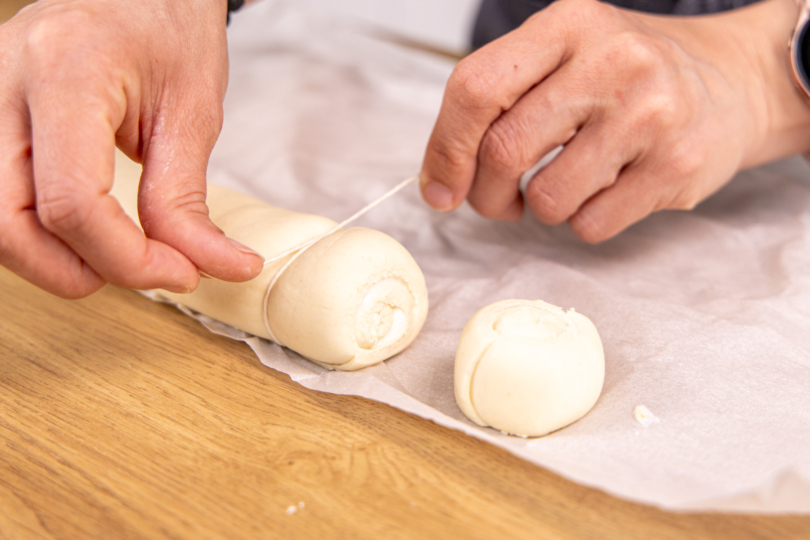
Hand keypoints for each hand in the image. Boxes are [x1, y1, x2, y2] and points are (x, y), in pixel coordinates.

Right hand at [0, 0, 263, 298]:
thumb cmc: (169, 27)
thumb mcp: (193, 111)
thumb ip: (187, 199)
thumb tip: (213, 267)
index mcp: (66, 73)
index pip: (72, 201)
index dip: (129, 258)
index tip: (182, 272)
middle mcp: (4, 83)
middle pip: (9, 221)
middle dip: (79, 271)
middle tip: (149, 271)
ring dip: (53, 260)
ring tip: (119, 254)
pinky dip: (37, 233)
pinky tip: (86, 233)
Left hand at [421, 0, 809, 241]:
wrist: (732, 80)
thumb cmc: (626, 76)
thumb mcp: (564, 55)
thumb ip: (499, 101)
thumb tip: (438, 180)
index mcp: (566, 26)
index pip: (475, 88)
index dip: (445, 148)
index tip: (440, 188)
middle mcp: (611, 61)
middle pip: (503, 151)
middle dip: (486, 194)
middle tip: (497, 201)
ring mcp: (650, 113)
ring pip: (547, 199)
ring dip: (541, 209)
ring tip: (567, 183)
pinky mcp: (677, 165)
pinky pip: (590, 225)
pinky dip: (583, 221)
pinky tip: (608, 189)